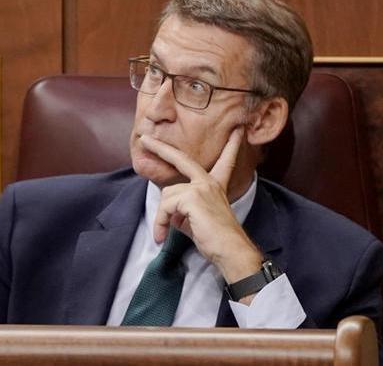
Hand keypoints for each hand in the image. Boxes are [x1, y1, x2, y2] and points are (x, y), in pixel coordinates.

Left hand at [142, 127, 263, 283]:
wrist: (230, 251)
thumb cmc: (215, 240)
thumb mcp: (196, 220)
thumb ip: (183, 211)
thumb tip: (170, 213)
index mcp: (215, 186)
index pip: (224, 162)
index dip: (231, 146)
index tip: (237, 131)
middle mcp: (209, 183)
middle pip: (181, 159)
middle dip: (160, 148)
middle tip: (145, 140)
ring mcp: (201, 187)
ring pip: (166, 195)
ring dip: (160, 217)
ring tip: (162, 233)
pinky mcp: (192, 197)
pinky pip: (165, 206)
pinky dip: (160, 222)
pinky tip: (162, 235)